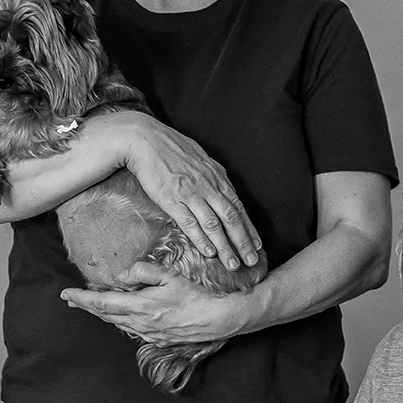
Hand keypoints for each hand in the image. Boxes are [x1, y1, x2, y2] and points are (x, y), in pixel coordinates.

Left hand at [60, 263, 259, 341]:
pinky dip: (122, 322)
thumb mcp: (169, 276)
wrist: (218, 319)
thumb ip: (144, 271)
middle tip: (71, 300)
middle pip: (106, 316)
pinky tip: (121, 317)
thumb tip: (123, 274)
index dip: (83, 299)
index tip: (66, 294)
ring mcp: (150, 334)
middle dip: (87, 307)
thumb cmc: (196, 296)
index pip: (103, 303)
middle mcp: (141, 324)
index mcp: (141, 306)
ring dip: (104, 315)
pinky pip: (134, 330)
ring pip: (119, 324)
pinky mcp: (159, 340)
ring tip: (92, 307)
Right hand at [122, 115, 262, 271]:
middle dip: (243, 242)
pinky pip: (190, 223)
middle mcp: (208, 186)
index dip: (249, 228)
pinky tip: (209, 253)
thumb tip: (224, 187)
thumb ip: (213, 175)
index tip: (258, 245)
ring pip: (214, 224)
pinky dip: (201, 239)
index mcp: (216, 177)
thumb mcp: (200, 158)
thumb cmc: (170, 147)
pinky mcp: (172, 199)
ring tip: (233, 264)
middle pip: (231, 218)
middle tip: (252, 261)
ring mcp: (190, 193)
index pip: (238, 207)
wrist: (144, 138)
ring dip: (225, 247)